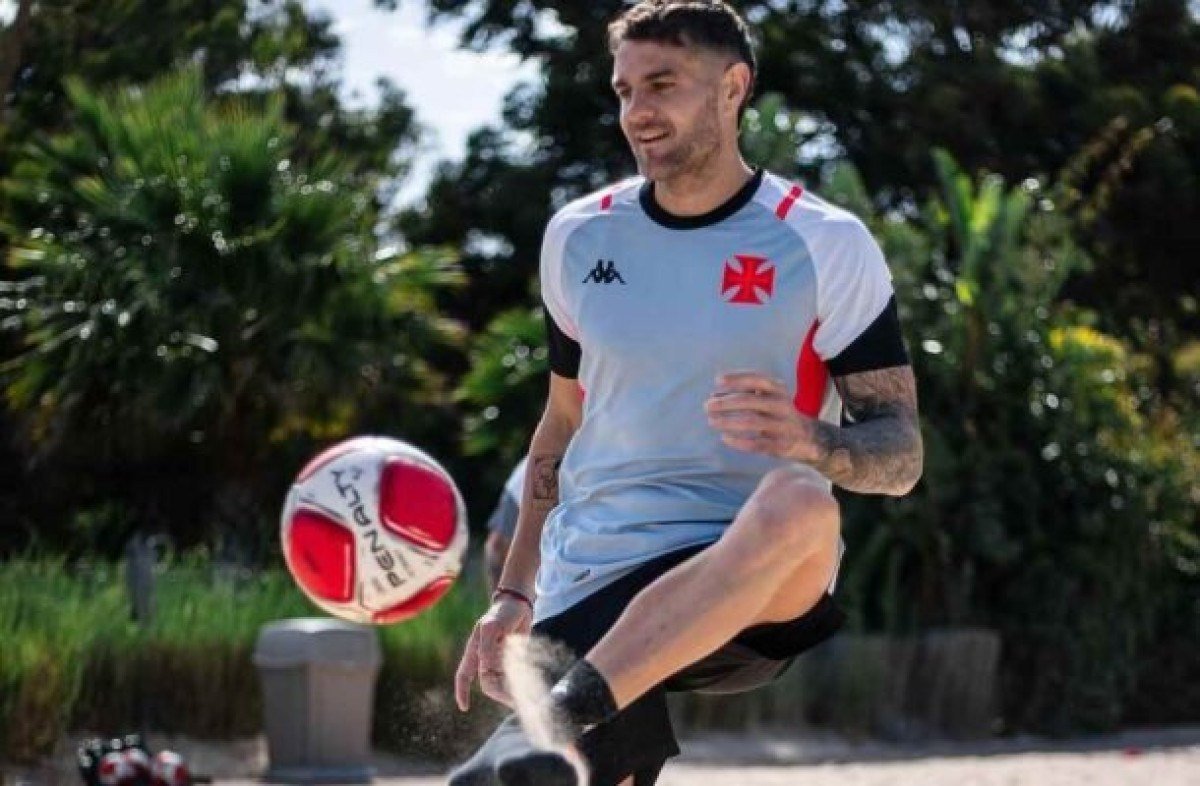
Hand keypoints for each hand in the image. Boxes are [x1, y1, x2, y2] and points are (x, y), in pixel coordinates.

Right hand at [454, 596, 532, 711]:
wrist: (519, 604)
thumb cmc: (502, 613)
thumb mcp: (493, 628)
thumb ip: (488, 648)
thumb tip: (485, 671)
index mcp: (475, 650)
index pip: (464, 675)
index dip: (462, 692)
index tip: (465, 708)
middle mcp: (485, 658)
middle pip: (488, 683)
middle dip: (500, 693)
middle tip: (516, 701)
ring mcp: (498, 660)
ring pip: (501, 683)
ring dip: (510, 692)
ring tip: (524, 700)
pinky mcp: (512, 660)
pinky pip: (512, 677)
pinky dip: (518, 685)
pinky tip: (526, 690)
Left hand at [705, 371, 823, 462]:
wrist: (807, 437)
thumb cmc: (776, 412)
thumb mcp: (767, 397)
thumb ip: (743, 393)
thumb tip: (713, 396)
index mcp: (778, 389)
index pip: (757, 380)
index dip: (737, 379)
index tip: (717, 381)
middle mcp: (782, 405)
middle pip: (750, 401)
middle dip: (726, 403)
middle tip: (707, 406)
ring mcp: (783, 426)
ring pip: (752, 422)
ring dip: (728, 421)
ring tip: (711, 421)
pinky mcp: (781, 445)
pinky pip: (756, 444)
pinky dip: (738, 441)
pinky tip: (724, 438)